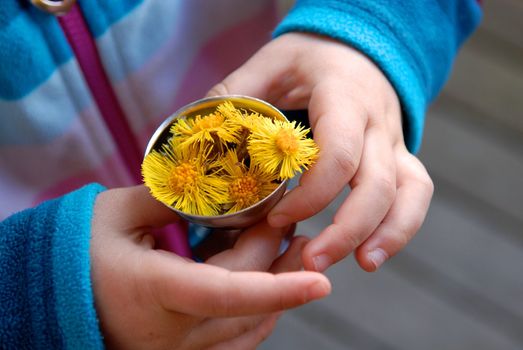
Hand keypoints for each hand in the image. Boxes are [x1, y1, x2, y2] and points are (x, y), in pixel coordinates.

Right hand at [90, 186, 329, 348]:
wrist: (48, 303)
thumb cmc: (73, 255)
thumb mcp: (115, 214)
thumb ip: (168, 197)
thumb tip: (215, 185)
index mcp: (153, 293)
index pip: (226, 295)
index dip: (277, 288)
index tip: (321, 281)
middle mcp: (172, 333)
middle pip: (246, 297)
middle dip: (275, 256)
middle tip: (289, 216)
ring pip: (249, 325)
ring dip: (276, 285)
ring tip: (290, 244)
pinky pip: (236, 339)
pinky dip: (258, 309)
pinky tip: (266, 280)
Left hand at [208, 33, 433, 271]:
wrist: (353, 47)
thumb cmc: (308, 58)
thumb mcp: (270, 62)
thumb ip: (236, 93)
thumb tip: (198, 135)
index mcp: (343, 95)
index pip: (340, 152)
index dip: (311, 194)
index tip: (276, 218)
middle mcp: (377, 120)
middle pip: (378, 183)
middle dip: (347, 230)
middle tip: (312, 263)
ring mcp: (394, 140)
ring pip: (408, 192)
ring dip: (386, 234)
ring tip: (360, 266)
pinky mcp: (399, 155)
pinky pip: (415, 193)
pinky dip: (401, 226)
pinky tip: (374, 252)